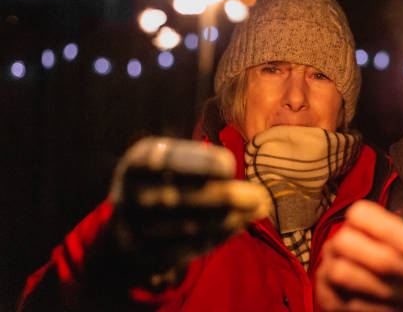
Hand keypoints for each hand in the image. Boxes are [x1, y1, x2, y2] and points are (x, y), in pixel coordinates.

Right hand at [107, 137, 269, 287]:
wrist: (129, 222)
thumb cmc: (164, 178)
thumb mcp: (171, 159)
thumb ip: (199, 161)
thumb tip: (230, 169)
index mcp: (136, 164)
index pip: (163, 162)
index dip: (196, 164)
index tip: (229, 165)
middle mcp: (129, 197)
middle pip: (178, 198)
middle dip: (222, 196)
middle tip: (259, 194)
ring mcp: (137, 229)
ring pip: (187, 226)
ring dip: (229, 218)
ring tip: (259, 207)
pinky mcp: (149, 255)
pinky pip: (188, 248)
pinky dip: (219, 235)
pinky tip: (242, 223)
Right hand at [316, 200, 402, 311]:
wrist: (390, 304)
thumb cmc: (400, 272)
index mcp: (355, 227)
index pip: (358, 213)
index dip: (385, 228)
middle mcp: (335, 245)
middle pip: (344, 240)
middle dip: (383, 259)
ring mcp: (326, 272)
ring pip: (342, 272)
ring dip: (381, 286)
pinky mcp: (327, 299)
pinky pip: (345, 302)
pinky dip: (376, 308)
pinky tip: (392, 308)